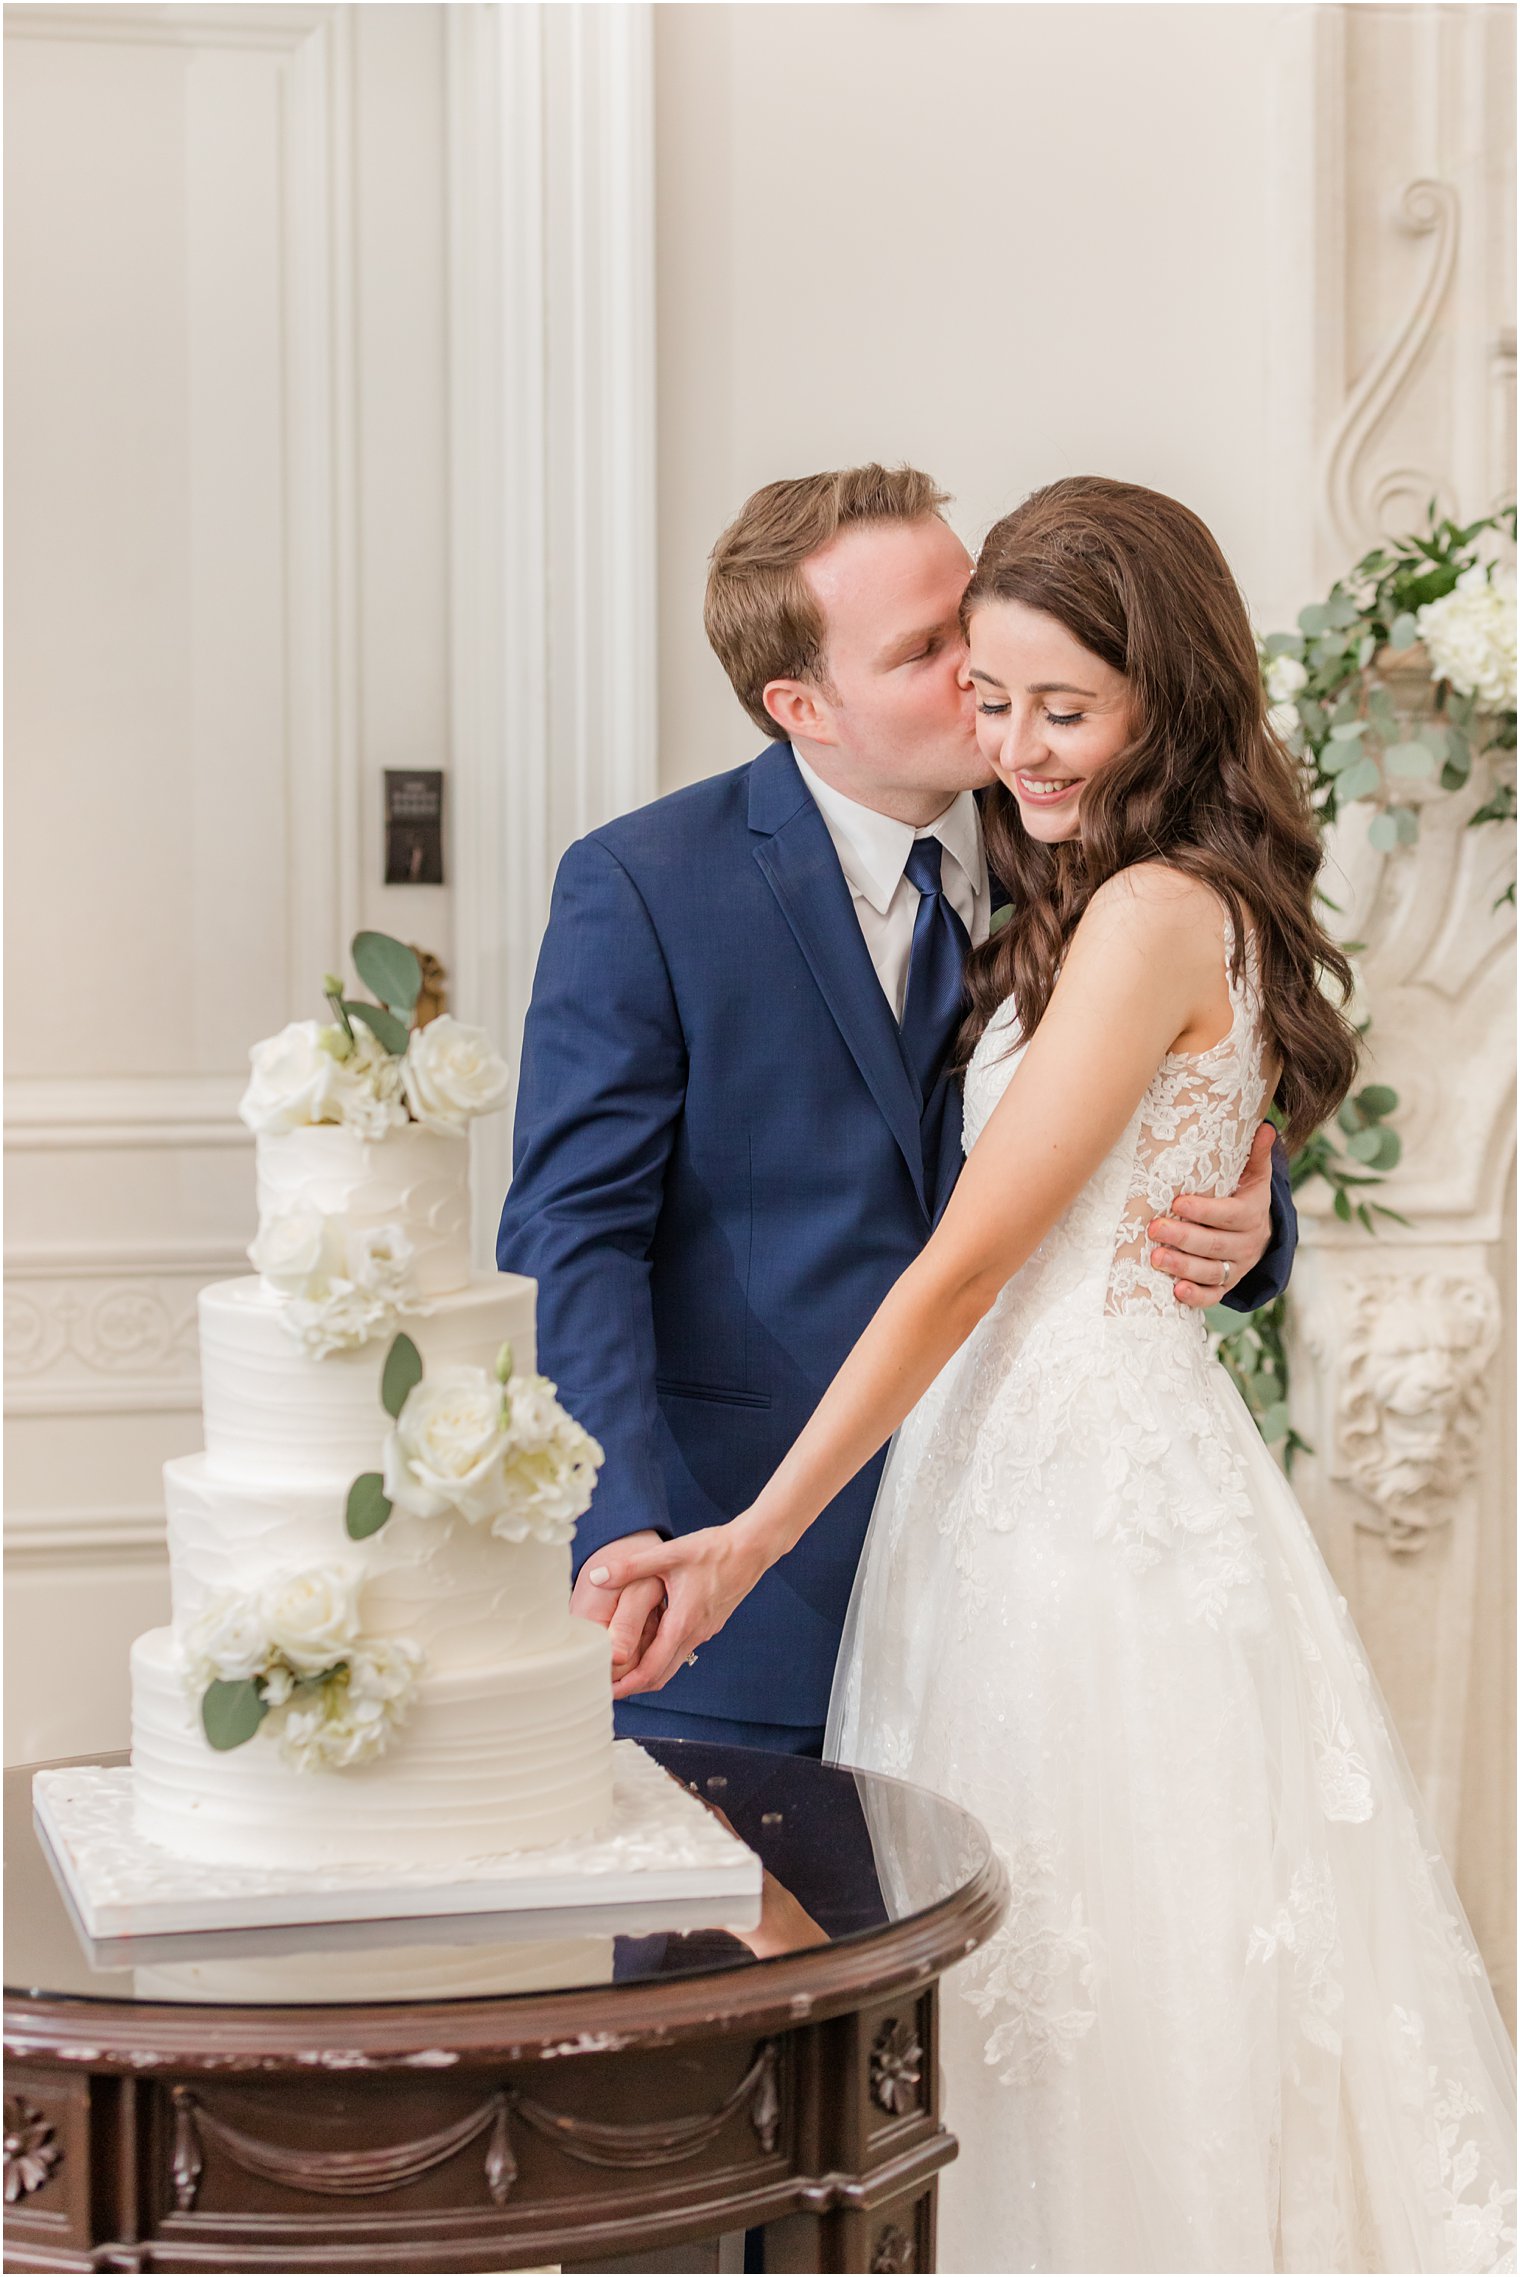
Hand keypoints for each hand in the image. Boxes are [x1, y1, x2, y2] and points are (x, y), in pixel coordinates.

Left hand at [586, 1519, 772, 1698]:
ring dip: (648, 1671)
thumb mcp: (668, 1554)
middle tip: (607, 1687)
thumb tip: (596, 1576)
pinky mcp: (710, 1624)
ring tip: (621, 1668)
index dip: (627, 1684)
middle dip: (634, 1684)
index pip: (651, 1669)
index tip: (607, 1691)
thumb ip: (630, 1566)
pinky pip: (683, 1649)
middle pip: (661, 1675)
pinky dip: (662, 1656)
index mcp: (683, 1623)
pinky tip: (647, 1643)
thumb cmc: (713, 1549)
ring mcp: (705, 1631)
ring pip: (672, 1664)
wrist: (752, 1548)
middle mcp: (695, 1634)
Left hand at [1148, 1120, 1277, 1308]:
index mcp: (1252, 1214)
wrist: (1261, 1235)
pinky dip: (1196, 1297)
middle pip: (1214, 1244)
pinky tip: (1175, 1291)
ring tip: (1156, 1257)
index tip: (1177, 1203)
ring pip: (1210, 1271)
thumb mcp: (1254, 1177)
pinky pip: (1213, 1296)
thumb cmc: (1245, 1197)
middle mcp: (1246, 1244)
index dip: (1204, 1211)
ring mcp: (1236, 1268)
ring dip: (1182, 1266)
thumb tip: (1265, 1126)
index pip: (1228, 1214)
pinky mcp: (1226, 1285)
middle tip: (1155, 1228)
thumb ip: (1256, 1155)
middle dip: (1184, 1237)